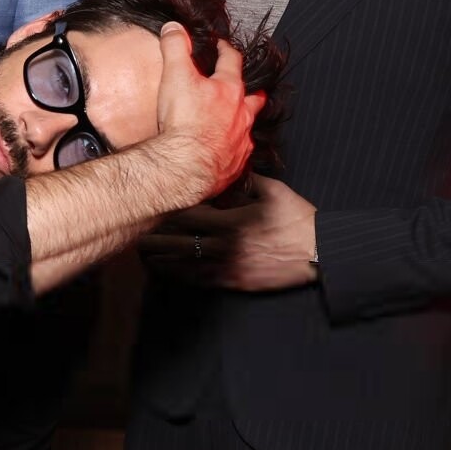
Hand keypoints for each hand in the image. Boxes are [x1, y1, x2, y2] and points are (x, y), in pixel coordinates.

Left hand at [143, 175, 318, 291]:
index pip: (184, 214)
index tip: (145, 206)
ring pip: (180, 264)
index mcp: (229, 220)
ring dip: (157, 258)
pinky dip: (176, 275)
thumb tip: (224, 167)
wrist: (319, 253)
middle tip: (130, 230)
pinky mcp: (232, 282)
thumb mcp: (272, 190)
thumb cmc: (298, 219)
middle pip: (174, 241)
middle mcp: (222, 245)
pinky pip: (197, 281)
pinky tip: (162, 272)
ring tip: (139, 252)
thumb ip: (244, 179)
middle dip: (151, 236)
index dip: (162, 211)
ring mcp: (226, 266)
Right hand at [151, 24, 264, 202]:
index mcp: (228, 90)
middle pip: (253, 98)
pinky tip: (227, 152)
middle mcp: (240, 115)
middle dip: (252, 92)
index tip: (222, 47)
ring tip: (239, 122)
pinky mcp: (234, 164)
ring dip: (244, 123)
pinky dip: (234, 151)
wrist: (186, 166)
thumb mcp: (175, 75)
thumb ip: (175, 47)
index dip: (226, 51)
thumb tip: (174, 28)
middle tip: (251, 90)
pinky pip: (240, 155)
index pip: (232, 62)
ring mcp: (240, 141)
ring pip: (249, 128)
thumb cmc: (184, 123)